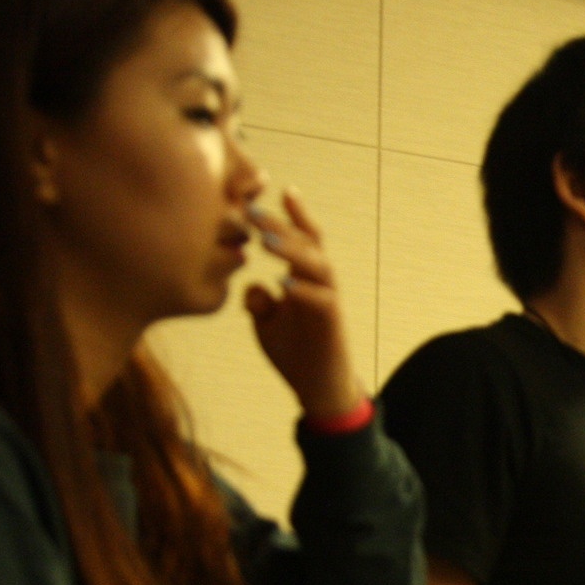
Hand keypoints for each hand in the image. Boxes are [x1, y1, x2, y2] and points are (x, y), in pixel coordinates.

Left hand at [243, 188, 365, 423]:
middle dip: (282, 226)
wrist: (319, 389)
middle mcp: (319, 285)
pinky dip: (304, 291)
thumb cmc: (295, 354)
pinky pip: (322, 300)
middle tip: (254, 212)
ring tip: (267, 242)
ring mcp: (328, 302)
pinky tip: (283, 283)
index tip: (267, 194)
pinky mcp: (332, 324)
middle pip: (308, 245)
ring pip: (317, 266)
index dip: (288, 217)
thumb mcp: (266, 323)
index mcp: (304, 280)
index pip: (300, 240)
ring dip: (293, 252)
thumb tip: (252, 283)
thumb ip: (259, 300)